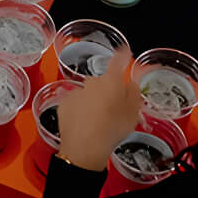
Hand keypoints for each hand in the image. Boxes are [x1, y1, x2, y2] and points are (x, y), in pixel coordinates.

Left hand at [55, 55, 145, 169]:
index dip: (122, 55)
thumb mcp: (133, 113)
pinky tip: (85, 124)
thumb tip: (130, 84)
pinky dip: (80, 111)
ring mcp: (76, 92)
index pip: (117, 61)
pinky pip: (75, 104)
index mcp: (111, 81)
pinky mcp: (64, 104)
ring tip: (99, 122)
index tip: (124, 51)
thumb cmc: (112, 129)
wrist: (85, 146)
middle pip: (102, 83)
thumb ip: (133, 94)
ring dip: (93, 102)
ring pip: (88, 94)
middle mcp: (92, 82)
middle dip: (107, 92)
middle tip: (113, 110)